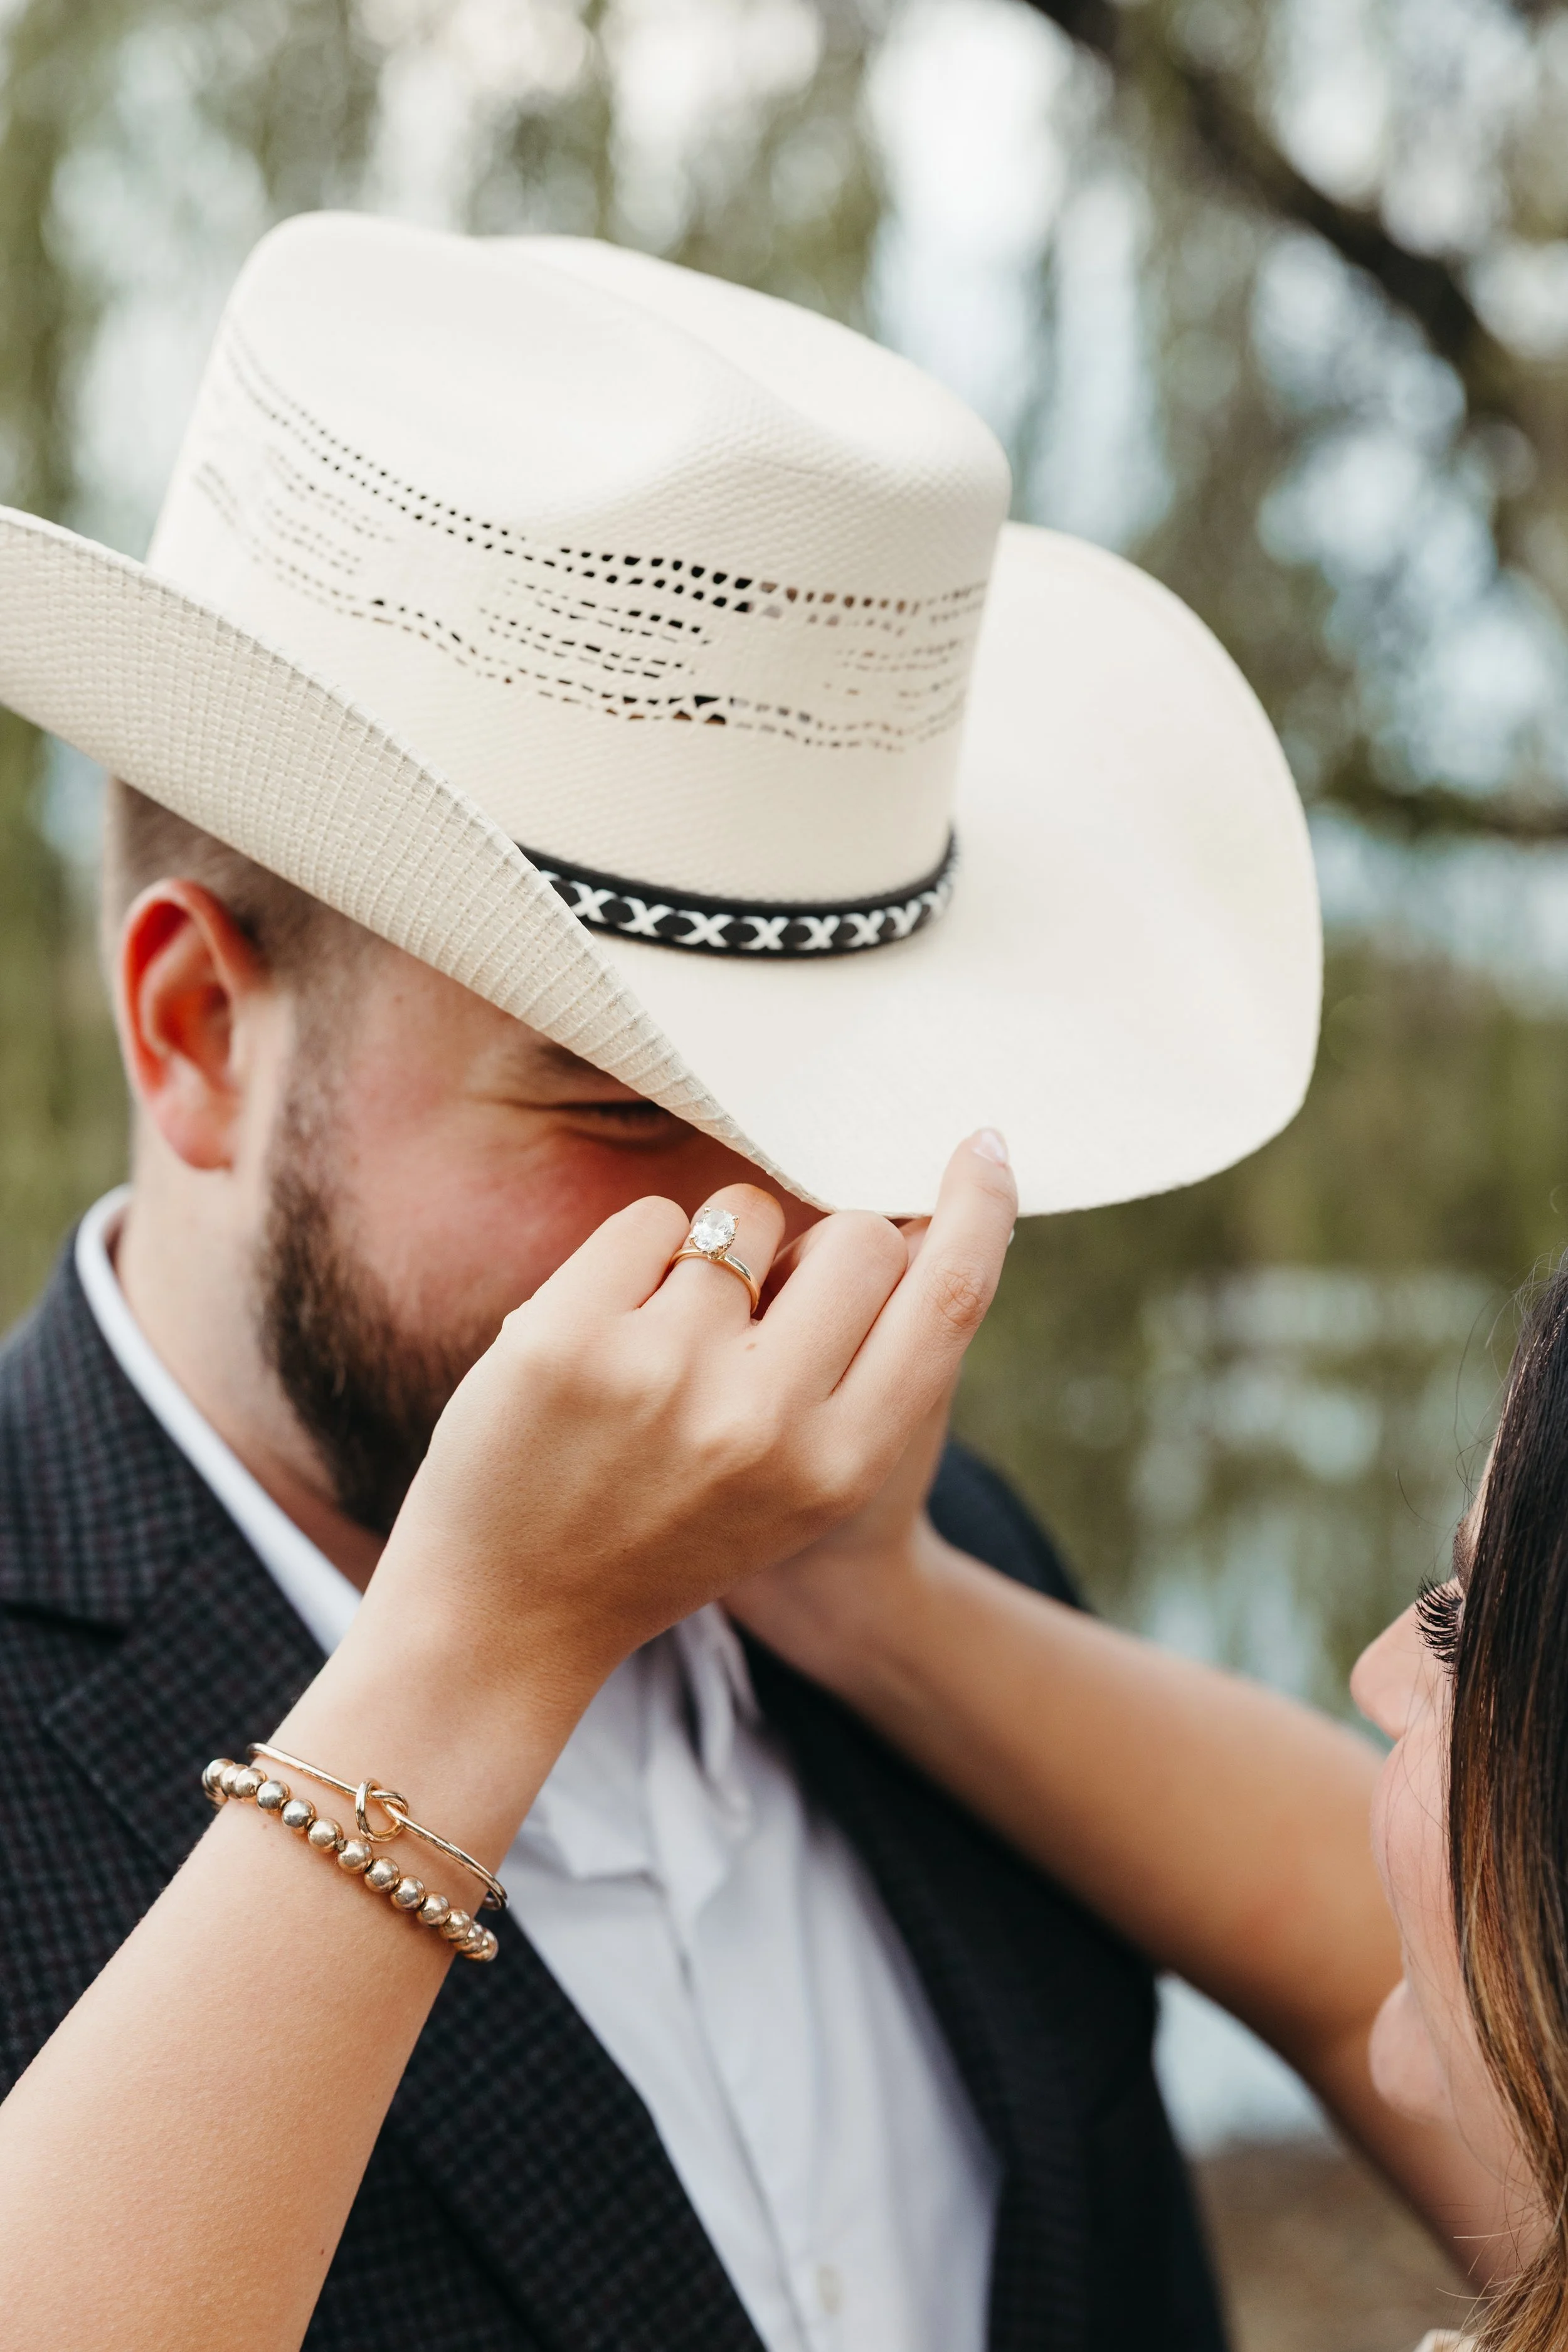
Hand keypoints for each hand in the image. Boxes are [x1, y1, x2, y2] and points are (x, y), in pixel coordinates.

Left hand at [352, 1131, 1017, 1738]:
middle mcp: (763, 1419)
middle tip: (764, 1301)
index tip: (982, 1145)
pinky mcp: (568, 1337)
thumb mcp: (802, 1487)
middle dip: (820, 1244)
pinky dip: (633, 1257)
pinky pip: (649, 1220)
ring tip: (662, 1345)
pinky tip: (601, 1335)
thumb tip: (905, 1221)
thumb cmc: (668, 1531)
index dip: (978, 1210)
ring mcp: (663, 1373)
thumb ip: (860, 1375)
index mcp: (838, 1466)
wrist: (507, 1617)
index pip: (945, 1299)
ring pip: (743, 1214)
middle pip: (854, 1237)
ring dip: (714, 1252)